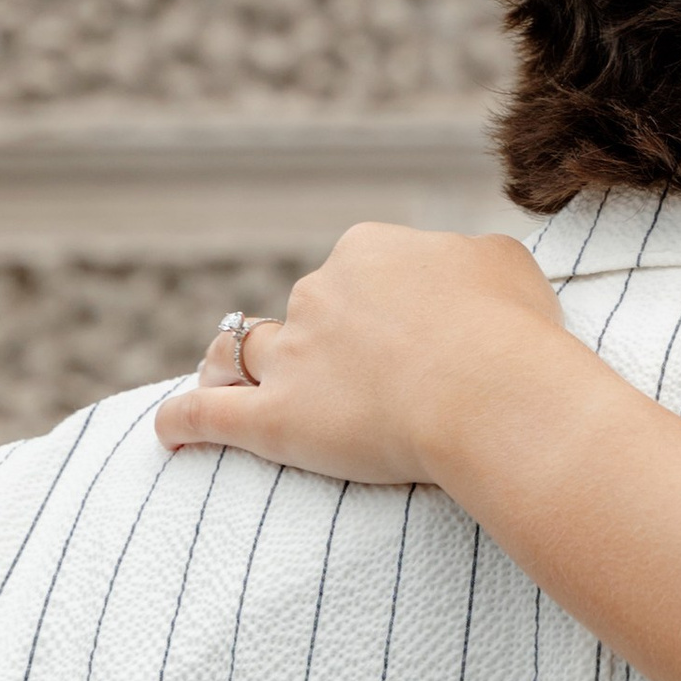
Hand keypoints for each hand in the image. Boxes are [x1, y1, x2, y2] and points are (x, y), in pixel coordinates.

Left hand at [155, 221, 567, 490]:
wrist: (491, 392)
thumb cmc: (511, 329)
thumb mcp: (503, 264)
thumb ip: (466, 262)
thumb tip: (457, 275)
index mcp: (369, 249)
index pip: (358, 269)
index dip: (381, 302)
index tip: (410, 332)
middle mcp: (320, 292)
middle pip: (306, 310)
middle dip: (324, 336)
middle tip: (364, 377)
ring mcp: (293, 356)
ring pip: (249, 353)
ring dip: (242, 365)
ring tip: (239, 381)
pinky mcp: (275, 419)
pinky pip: (209, 415)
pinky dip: (184, 421)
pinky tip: (169, 431)